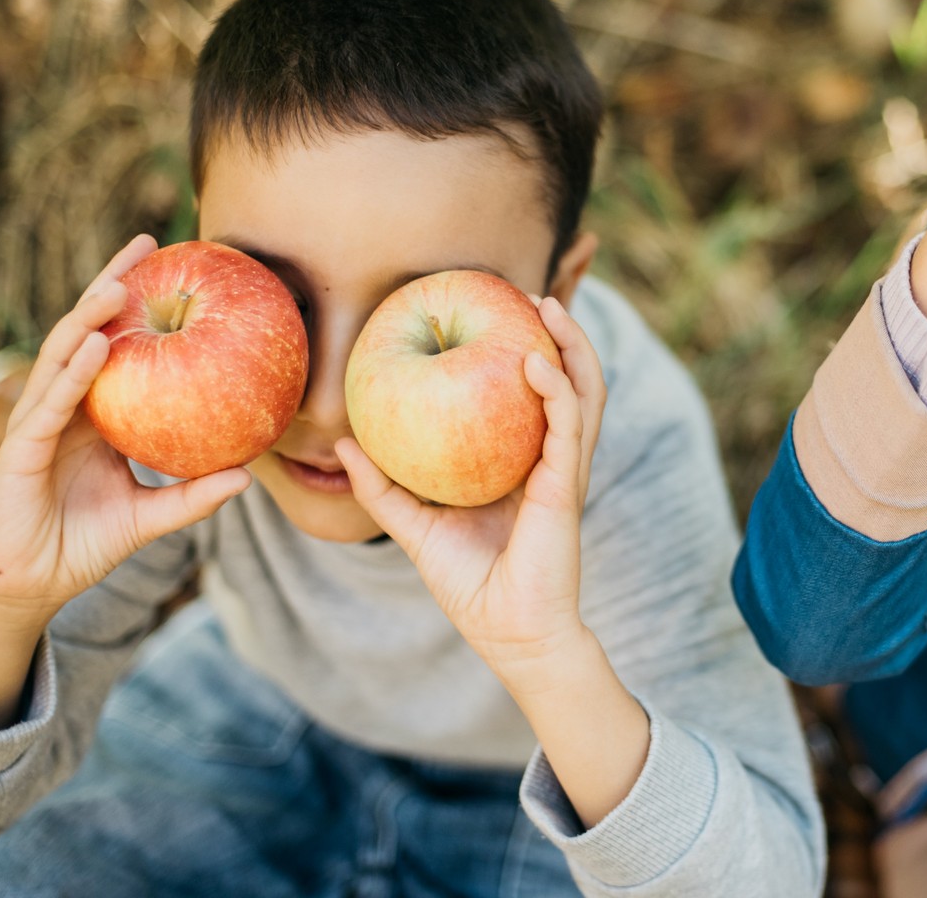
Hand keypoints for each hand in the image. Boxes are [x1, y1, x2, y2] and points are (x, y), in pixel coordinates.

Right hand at [0, 233, 250, 628]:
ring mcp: (37, 425)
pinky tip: (96, 347)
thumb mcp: (152, 518)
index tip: (172, 263)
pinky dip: (73, 374)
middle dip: (111, 286)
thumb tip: (250, 475)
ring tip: (121, 285)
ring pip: (62, 358)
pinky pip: (50, 406)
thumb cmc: (84, 544)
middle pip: (85, 333)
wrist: (32, 587)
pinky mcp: (19, 451)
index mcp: (91, 414)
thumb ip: (193, 496)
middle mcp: (62, 408)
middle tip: (146, 244)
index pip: (114, 343)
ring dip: (89, 319)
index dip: (137, 304)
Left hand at [339, 295, 605, 692]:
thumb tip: (343, 444)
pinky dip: (556, 390)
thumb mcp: (415, 527)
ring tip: (545, 309)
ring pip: (583, 392)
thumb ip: (382, 487)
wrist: (509, 633)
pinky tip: (533, 363)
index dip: (530, 351)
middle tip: (529, 294)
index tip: (498, 311)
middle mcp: (552, 458)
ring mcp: (563, 469)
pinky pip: (567, 426)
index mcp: (525, 462)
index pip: (537, 395)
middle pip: (571, 380)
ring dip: (571, 346)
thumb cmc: (470, 584)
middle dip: (562, 333)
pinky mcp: (564, 487)